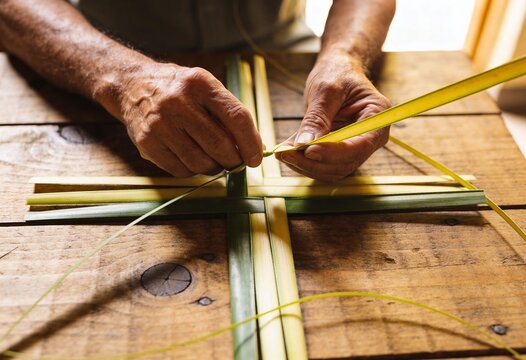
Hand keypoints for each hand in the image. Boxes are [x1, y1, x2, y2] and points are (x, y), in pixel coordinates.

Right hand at [112, 62, 262, 176]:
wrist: (132, 86)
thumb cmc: (179, 90)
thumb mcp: (206, 89)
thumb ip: (230, 115)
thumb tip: (256, 148)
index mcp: (200, 84)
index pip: (236, 117)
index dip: (251, 142)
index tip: (256, 157)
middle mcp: (178, 102)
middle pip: (219, 145)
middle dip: (234, 161)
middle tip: (236, 163)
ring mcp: (160, 124)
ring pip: (200, 163)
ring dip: (214, 168)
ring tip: (214, 160)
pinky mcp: (147, 143)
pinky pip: (180, 170)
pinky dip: (193, 171)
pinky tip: (192, 159)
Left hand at [276, 53, 390, 181]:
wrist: (337, 71)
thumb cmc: (337, 73)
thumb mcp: (325, 90)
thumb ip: (317, 118)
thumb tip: (305, 144)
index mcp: (378, 117)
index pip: (359, 146)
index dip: (333, 153)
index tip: (308, 150)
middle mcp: (372, 138)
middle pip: (345, 163)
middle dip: (314, 163)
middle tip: (286, 153)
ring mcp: (357, 147)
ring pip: (333, 170)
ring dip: (307, 166)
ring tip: (283, 152)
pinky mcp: (341, 152)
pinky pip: (325, 166)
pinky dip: (306, 163)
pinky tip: (289, 153)